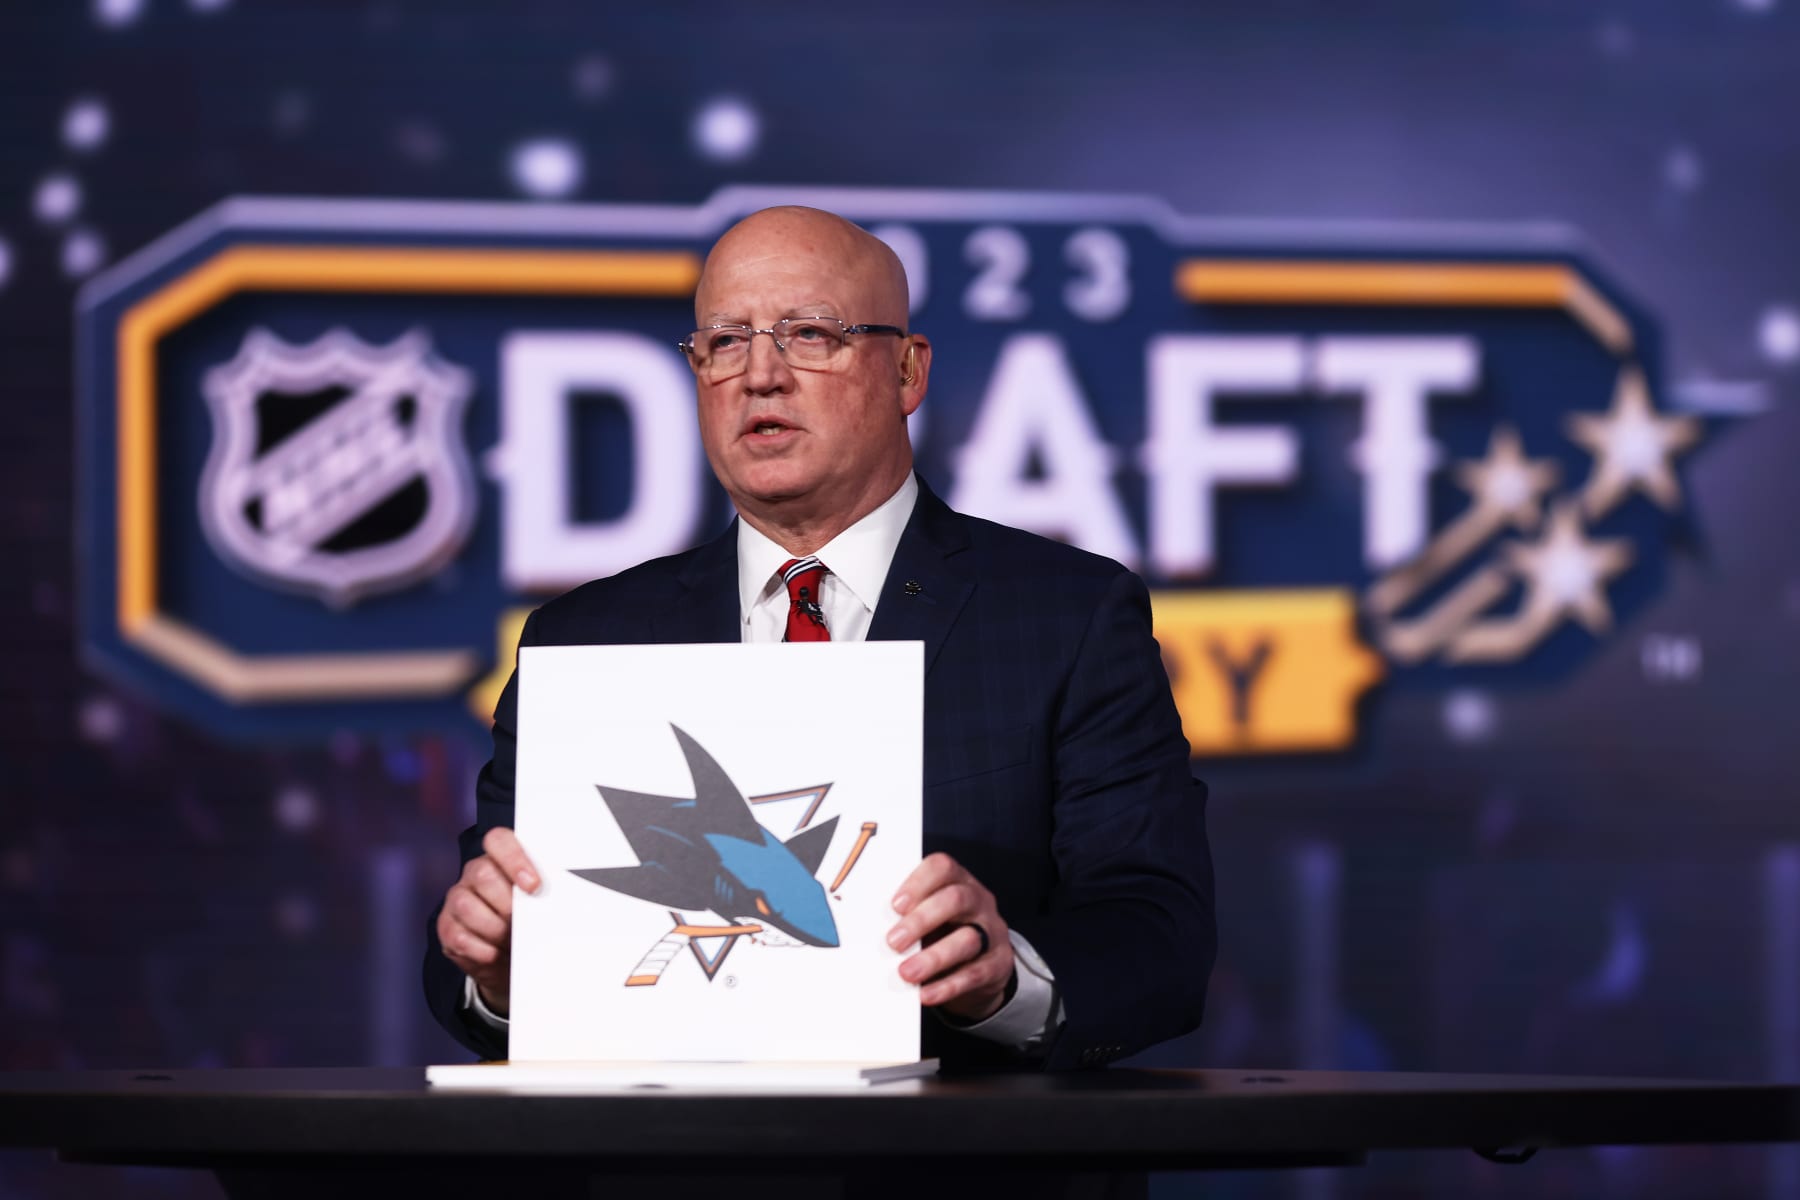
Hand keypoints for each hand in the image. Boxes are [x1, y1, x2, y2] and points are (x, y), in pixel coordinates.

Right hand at [436, 827, 538, 1015]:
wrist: (510, 956)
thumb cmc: (529, 921)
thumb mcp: (539, 902)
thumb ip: (545, 891)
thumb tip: (563, 894)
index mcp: (500, 859)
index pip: (498, 840)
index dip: (515, 859)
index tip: (534, 885)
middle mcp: (474, 874)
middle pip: (483, 874)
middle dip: (507, 903)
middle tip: (523, 921)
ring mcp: (457, 898)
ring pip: (466, 905)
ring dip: (494, 929)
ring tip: (510, 941)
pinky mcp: (447, 926)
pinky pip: (458, 936)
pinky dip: (481, 949)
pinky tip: (495, 953)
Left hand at [887, 852, 1015, 1021]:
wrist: (982, 967)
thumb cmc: (943, 933)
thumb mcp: (929, 917)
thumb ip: (907, 915)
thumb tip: (866, 927)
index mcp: (958, 881)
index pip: (943, 867)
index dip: (918, 883)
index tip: (895, 905)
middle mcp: (978, 901)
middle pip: (956, 899)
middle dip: (921, 920)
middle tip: (893, 942)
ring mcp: (992, 932)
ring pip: (968, 939)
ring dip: (933, 957)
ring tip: (906, 973)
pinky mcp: (998, 964)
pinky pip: (975, 974)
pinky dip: (947, 986)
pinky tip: (926, 994)